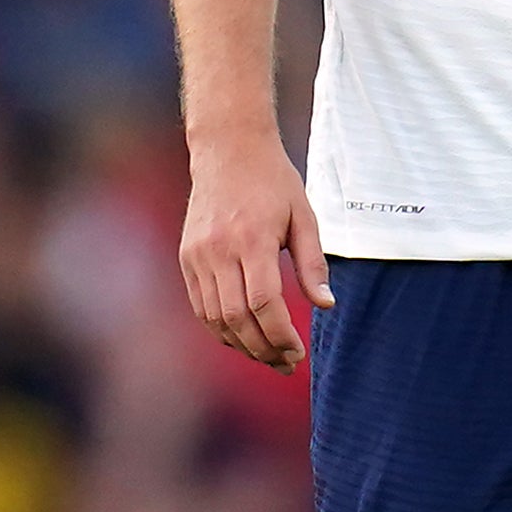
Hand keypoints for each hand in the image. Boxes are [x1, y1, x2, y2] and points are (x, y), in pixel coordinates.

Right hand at [179, 130, 328, 370]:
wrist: (227, 149)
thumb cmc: (273, 182)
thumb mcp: (304, 216)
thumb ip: (313, 264)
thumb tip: (325, 305)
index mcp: (251, 240)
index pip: (263, 303)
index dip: (280, 335)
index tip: (297, 352)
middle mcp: (218, 250)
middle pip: (237, 318)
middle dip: (263, 348)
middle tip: (286, 363)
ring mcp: (197, 255)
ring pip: (214, 318)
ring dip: (241, 344)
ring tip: (267, 356)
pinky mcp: (186, 257)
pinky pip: (200, 305)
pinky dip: (220, 328)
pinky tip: (242, 338)